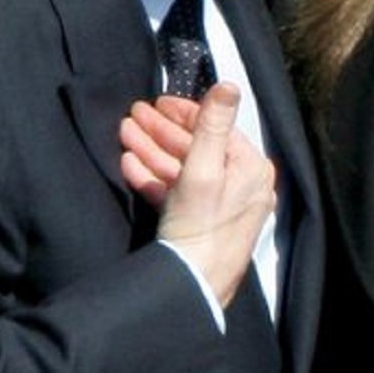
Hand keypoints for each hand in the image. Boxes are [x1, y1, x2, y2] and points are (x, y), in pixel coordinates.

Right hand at [120, 84, 275, 306]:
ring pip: (182, 169)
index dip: (183, 113)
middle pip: (196, 148)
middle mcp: (241, 185)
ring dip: (152, 150)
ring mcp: (220, 206)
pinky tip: (129, 164)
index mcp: (249, 169)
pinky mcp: (200, 224)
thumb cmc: (201, 226)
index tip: (156, 102)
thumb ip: (212, 125)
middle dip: (161, 132)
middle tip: (132, 115)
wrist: (191, 287)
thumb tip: (230, 85)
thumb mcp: (203, 169)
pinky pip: (177, 193)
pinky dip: (153, 178)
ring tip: (123, 134)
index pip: (216, 128)